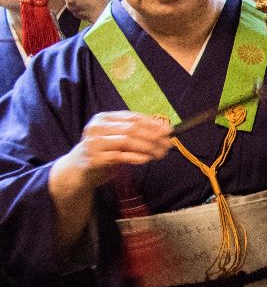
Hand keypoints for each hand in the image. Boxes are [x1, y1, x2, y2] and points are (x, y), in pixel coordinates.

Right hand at [56, 111, 172, 189]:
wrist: (78, 169)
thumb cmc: (103, 151)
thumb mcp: (116, 138)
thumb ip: (134, 132)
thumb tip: (164, 130)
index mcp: (103, 118)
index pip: (132, 117)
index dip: (153, 123)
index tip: (169, 131)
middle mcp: (97, 128)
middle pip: (131, 129)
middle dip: (153, 136)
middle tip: (168, 144)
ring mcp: (94, 143)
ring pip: (127, 141)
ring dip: (148, 147)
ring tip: (161, 153)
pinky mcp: (94, 159)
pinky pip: (120, 156)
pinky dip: (136, 157)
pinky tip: (147, 159)